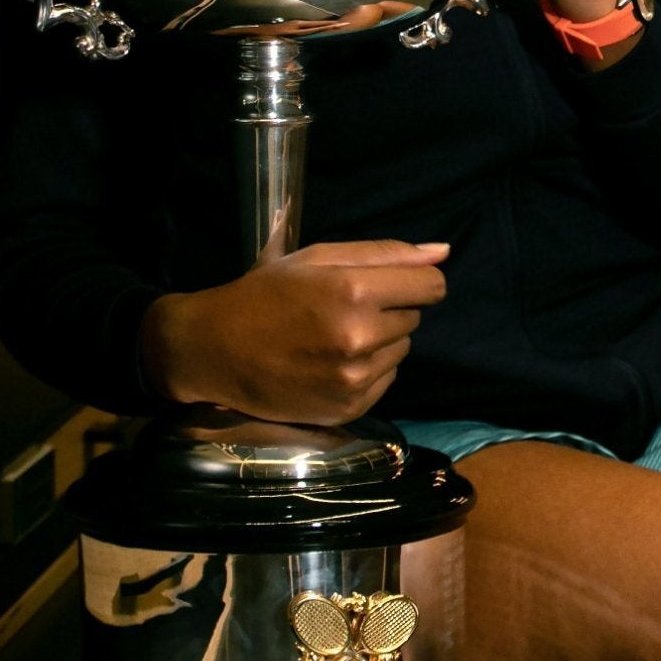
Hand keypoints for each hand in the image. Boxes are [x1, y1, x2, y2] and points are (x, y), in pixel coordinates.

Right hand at [143, 239, 447, 424]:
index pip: (431, 285)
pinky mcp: (349, 409)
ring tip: (334, 336)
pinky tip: (331, 362)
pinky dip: (369, 369)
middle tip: (344, 308)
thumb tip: (443, 252)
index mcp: (353, 291)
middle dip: (390, 309)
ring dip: (381, 340)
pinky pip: (387, 379)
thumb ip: (386, 253)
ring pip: (403, 349)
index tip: (394, 283)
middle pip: (416, 316)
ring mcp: (354, 379)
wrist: (216, 350)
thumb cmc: (267, 294)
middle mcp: (359, 337)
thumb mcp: (318, 257)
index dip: (416, 280)